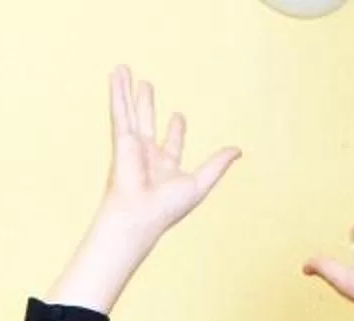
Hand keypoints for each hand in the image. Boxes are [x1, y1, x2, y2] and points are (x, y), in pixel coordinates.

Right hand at [94, 66, 239, 242]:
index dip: (176, 130)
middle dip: (146, 105)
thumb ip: (217, 164)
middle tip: (146, 86)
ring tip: (123, 70)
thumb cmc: (165, 208)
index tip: (178, 116)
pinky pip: (120, 111)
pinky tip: (116, 75)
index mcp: (165, 167)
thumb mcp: (200, 183)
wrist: (138, 216)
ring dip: (126, 91)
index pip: (171, 144)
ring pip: (130, 112)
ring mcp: (132, 146)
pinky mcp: (122, 140)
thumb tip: (238, 150)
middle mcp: (147, 155)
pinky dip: (117, 93)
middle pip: (147, 122)